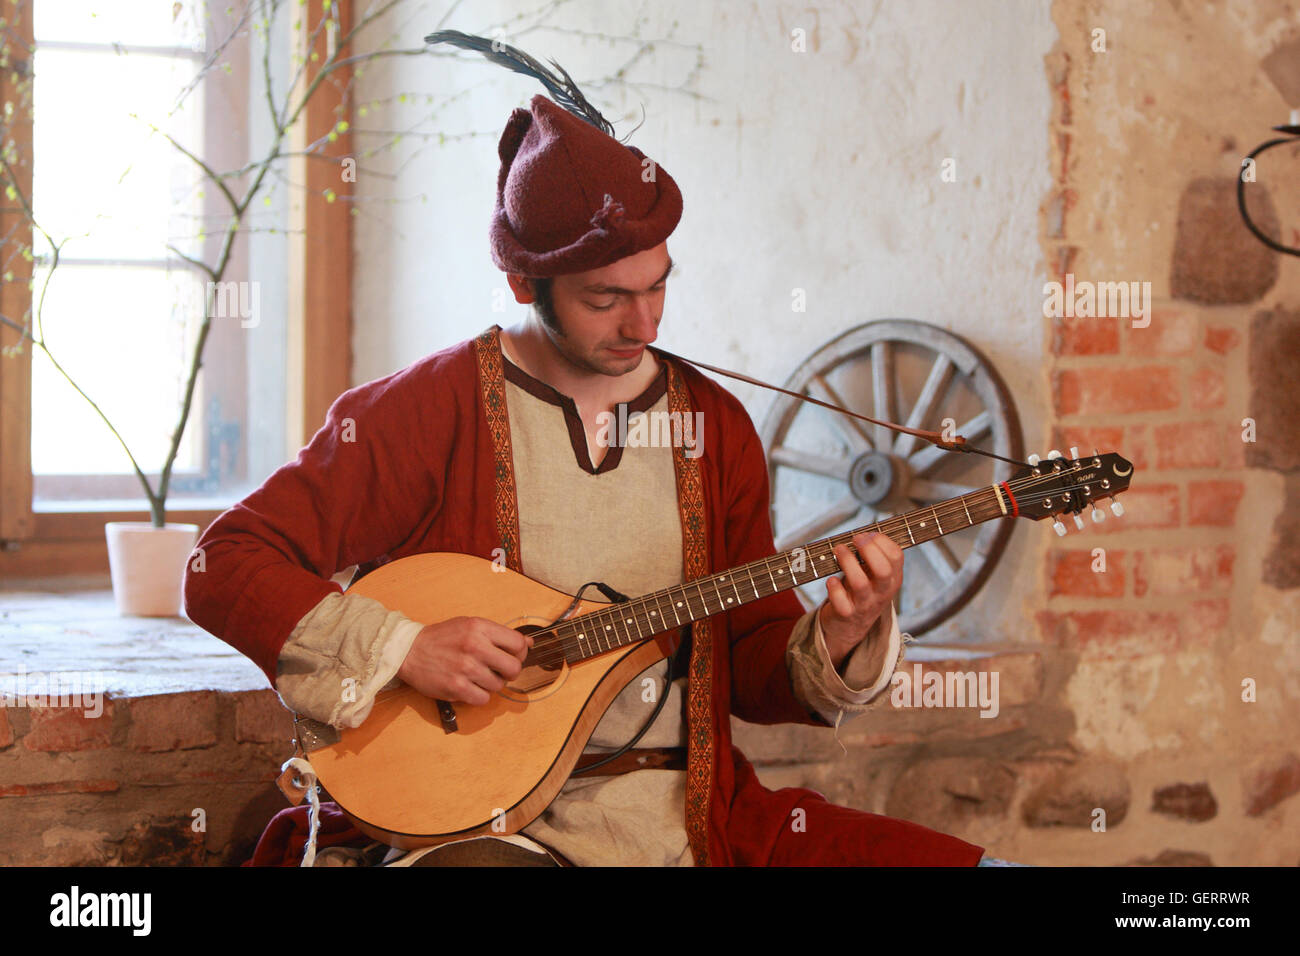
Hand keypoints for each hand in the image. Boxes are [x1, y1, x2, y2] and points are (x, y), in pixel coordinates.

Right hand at [397, 616, 532, 705]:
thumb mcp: (470, 625)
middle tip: (498, 670)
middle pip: (514, 668)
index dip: (520, 653)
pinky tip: (468, 686)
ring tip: (476, 676)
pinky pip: (483, 699)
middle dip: (509, 672)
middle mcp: (474, 646)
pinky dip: (478, 696)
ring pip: (498, 685)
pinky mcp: (457, 688)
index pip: (518, 644)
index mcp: (479, 627)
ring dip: (490, 684)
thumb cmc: (441, 638)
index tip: (512, 656)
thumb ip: (498, 634)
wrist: (409, 651)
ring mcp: (466, 668)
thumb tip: (529, 643)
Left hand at [818, 531, 902, 668]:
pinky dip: (834, 587)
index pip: (896, 556)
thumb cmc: (861, 592)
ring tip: (838, 550)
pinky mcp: (846, 614)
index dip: (881, 540)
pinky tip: (831, 580)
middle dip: (868, 549)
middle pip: (883, 570)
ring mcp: (864, 604)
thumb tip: (865, 533)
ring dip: (847, 562)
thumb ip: (873, 556)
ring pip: (860, 583)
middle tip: (855, 539)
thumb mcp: (874, 575)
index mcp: (892, 579)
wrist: (850, 627)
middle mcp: (881, 592)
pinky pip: (841, 601)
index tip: (867, 534)